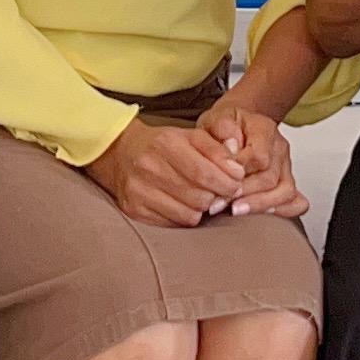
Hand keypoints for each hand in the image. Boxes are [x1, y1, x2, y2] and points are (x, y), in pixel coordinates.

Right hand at [86, 110, 252, 227]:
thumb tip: (237, 171)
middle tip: (220, 191)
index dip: (227, 182)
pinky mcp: (134, 210)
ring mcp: (139, 191)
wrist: (122, 153)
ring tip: (200, 196)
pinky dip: (185, 216)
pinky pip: (174, 223)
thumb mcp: (192, 136)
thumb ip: (218, 150)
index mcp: (166, 144)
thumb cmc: (164, 145)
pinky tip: (183, 203)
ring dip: (201, 208)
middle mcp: (149, 167)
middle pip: (199, 197)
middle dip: (217, 196)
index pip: (205, 173)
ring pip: (189, 215)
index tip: (236, 183)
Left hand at [196, 97, 308, 221]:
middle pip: (271, 177)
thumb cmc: (224, 128)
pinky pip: (296, 202)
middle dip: (244, 194)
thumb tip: (231, 147)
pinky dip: (282, 211)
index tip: (219, 179)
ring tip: (235, 211)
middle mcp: (279, 147)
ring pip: (285, 192)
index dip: (240, 171)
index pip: (260, 155)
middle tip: (219, 203)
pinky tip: (260, 215)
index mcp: (264, 129)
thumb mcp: (215, 119)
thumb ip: (221, 128)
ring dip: (259, 205)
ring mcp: (286, 167)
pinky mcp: (287, 183)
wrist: (234, 128)